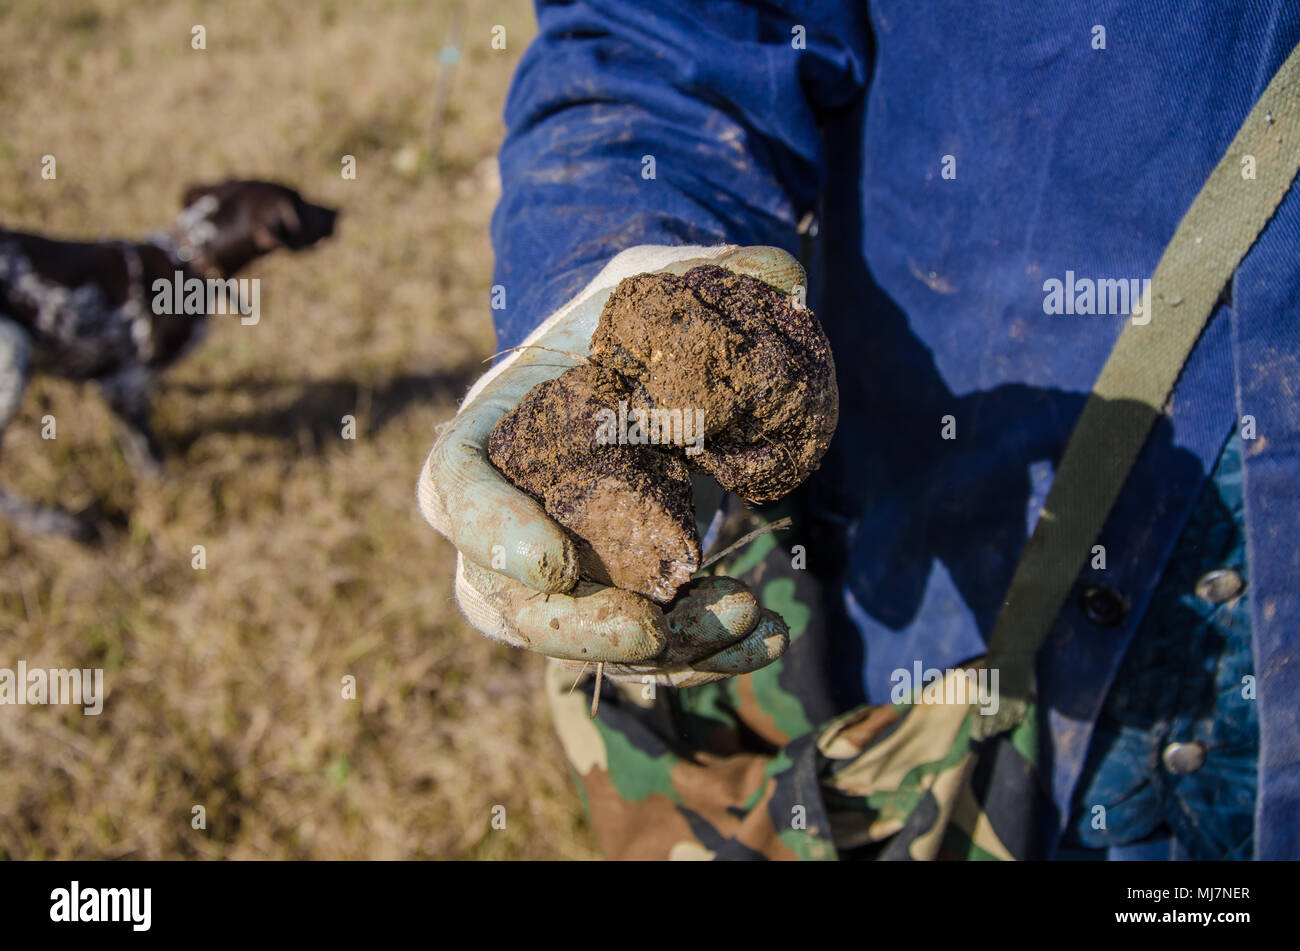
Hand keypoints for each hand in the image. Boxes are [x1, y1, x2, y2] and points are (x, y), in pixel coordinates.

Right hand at [417, 245, 805, 684]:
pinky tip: (770, 637)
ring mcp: (545, 573)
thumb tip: (789, 281)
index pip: (456, 487)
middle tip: (653, 628)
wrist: (626, 381)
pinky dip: (699, 658)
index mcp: (490, 430)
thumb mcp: (652, 285)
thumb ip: (708, 272)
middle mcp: (499, 516)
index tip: (554, 564)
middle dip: (578, 627)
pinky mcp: (600, 604)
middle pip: (503, 599)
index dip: (492, 531)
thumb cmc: (619, 330)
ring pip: (574, 640)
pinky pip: (635, 653)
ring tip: (748, 614)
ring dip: (659, 649)